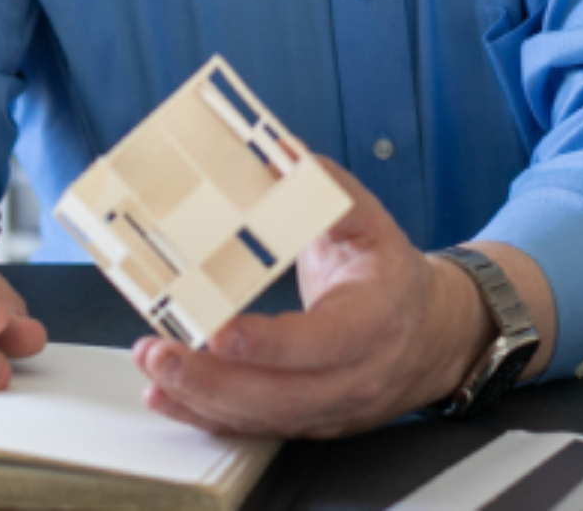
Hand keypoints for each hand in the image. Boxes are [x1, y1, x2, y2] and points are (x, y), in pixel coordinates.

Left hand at [132, 161, 545, 437]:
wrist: (430, 334)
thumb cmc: (389, 273)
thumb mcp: (370, 222)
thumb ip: (328, 190)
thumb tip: (282, 154)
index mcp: (376, 321)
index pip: (324, 342)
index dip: (271, 344)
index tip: (222, 333)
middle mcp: (355, 377)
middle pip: (282, 394)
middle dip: (213, 379)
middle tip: (160, 354)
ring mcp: (332, 410)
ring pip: (263, 418)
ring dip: (200, 398)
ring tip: (152, 370)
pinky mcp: (309, 423)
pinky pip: (254, 428)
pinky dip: (205, 415)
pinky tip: (166, 397)